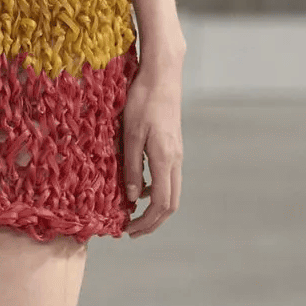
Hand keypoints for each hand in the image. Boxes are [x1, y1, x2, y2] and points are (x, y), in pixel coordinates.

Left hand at [121, 56, 182, 236]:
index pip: (161, 204)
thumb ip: (130, 167)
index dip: (146, 222)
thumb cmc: (142, 101)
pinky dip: (155, 190)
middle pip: (171, 203)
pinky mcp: (173, 146)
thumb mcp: (130, 134)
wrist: (162, 75)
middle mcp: (175, 160)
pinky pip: (168, 177)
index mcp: (164, 159)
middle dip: (153, 222)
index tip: (128, 230)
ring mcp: (177, 153)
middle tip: (132, 230)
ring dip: (154, 207)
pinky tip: (138, 187)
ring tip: (132, 212)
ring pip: (171, 191)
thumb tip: (131, 197)